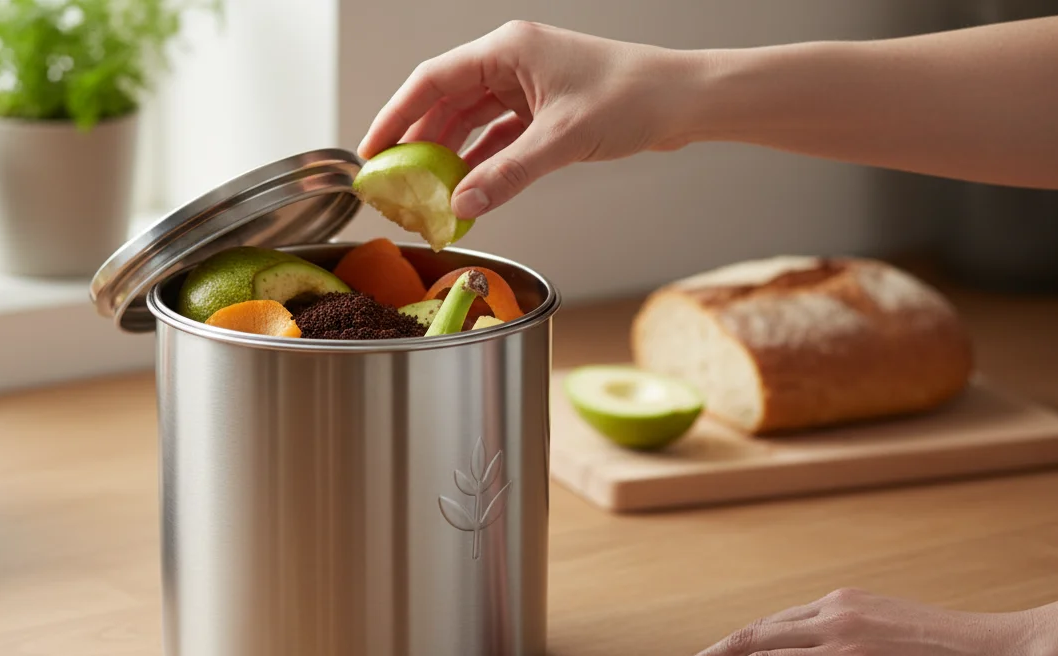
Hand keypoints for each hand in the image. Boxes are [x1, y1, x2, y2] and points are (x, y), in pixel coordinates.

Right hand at [357, 21, 701, 218]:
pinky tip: (469, 189)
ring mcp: (527, 86)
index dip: (396, 115)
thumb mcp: (563, 139)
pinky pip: (498, 136)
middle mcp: (512, 62)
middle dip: (419, 142)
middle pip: (446, 102)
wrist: (684, 101)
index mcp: (508, 50)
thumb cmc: (634, 97)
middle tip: (395, 180)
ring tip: (428, 193)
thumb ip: (509, 174)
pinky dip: (482, 162)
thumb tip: (463, 203)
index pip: (432, 80)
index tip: (373, 150)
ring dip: (451, 156)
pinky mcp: (544, 109)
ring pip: (471, 122)